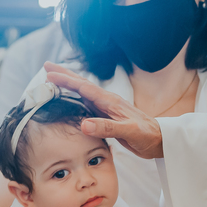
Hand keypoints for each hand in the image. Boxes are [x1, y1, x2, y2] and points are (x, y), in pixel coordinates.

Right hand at [44, 63, 163, 158]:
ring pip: (83, 93)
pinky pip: (87, 104)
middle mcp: (107, 101)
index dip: (66, 81)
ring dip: (67, 85)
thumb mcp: (128, 132)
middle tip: (46, 66)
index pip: (84, 87)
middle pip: (81, 84)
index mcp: (111, 102)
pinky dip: (75, 98)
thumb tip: (83, 124)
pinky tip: (70, 99)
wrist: (160, 140)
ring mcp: (107, 108)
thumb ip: (107, 128)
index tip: (49, 74)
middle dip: (64, 75)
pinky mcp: (107, 116)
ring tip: (53, 78)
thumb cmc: (147, 136)